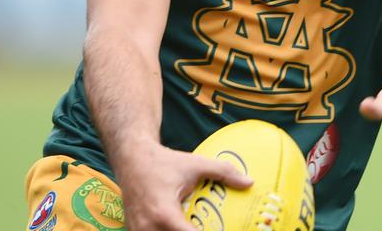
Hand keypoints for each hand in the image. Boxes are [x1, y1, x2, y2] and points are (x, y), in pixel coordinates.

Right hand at [116, 142, 252, 230]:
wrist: (132, 158)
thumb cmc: (164, 162)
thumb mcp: (195, 165)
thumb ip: (223, 172)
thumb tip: (249, 182)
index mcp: (164, 214)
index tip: (219, 230)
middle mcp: (148, 227)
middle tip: (206, 226)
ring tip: (192, 224)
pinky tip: (179, 226)